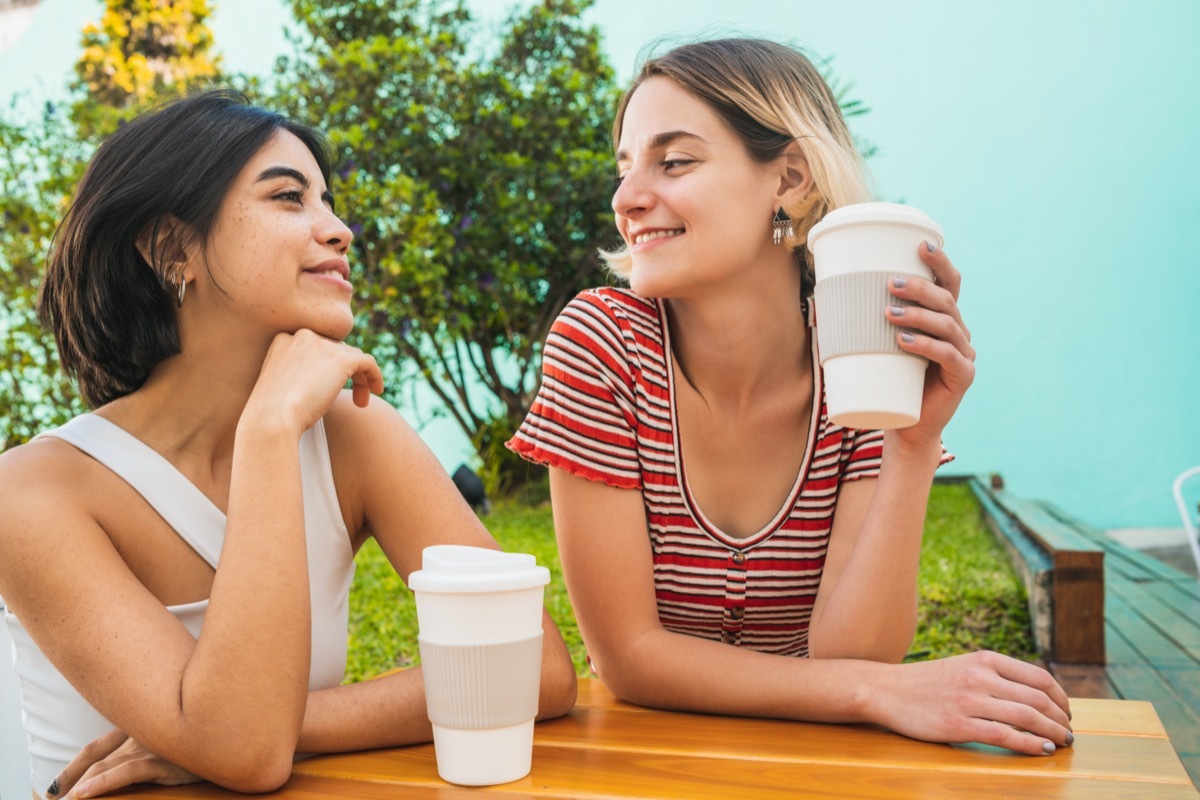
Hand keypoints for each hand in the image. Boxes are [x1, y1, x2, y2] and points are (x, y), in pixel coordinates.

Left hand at [48, 729, 197, 798]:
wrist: (230, 732)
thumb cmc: (204, 742)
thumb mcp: (168, 748)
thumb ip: (145, 754)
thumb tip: (126, 770)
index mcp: (139, 728)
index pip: (95, 746)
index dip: (71, 767)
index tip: (53, 788)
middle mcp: (140, 734)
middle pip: (93, 755)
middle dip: (68, 779)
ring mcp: (150, 745)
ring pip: (104, 765)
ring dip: (78, 786)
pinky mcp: (163, 759)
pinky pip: (126, 772)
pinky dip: (101, 783)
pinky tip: (84, 794)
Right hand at [243, 329, 384, 434]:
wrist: (272, 420)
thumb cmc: (272, 414)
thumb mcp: (280, 385)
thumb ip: (299, 374)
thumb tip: (322, 380)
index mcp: (284, 340)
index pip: (316, 346)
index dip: (328, 367)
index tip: (329, 387)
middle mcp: (302, 336)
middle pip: (336, 349)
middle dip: (345, 373)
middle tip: (350, 398)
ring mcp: (322, 345)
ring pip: (353, 356)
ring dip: (359, 378)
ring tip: (360, 402)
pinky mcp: (341, 359)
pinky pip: (368, 362)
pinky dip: (375, 375)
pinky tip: (376, 391)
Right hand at [873, 651, 1073, 754]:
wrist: (885, 690)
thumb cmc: (927, 683)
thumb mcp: (963, 667)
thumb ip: (995, 675)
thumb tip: (1036, 696)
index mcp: (984, 659)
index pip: (1038, 677)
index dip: (1061, 697)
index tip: (1066, 711)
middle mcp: (979, 676)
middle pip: (1038, 698)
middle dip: (1061, 718)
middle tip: (1069, 732)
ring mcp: (969, 700)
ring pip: (1027, 717)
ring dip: (1053, 733)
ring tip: (1062, 743)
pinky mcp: (958, 724)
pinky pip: (1005, 736)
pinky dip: (1031, 744)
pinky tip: (1043, 750)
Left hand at [884, 242, 975, 447]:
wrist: (907, 424)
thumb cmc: (890, 380)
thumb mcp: (879, 346)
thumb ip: (866, 324)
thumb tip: (825, 299)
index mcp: (943, 319)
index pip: (949, 283)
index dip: (940, 262)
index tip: (921, 245)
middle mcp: (959, 332)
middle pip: (946, 300)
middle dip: (919, 288)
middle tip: (890, 284)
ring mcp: (964, 354)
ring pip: (947, 325)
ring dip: (917, 315)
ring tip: (888, 313)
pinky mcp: (963, 376)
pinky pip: (948, 355)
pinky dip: (926, 346)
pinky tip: (905, 342)